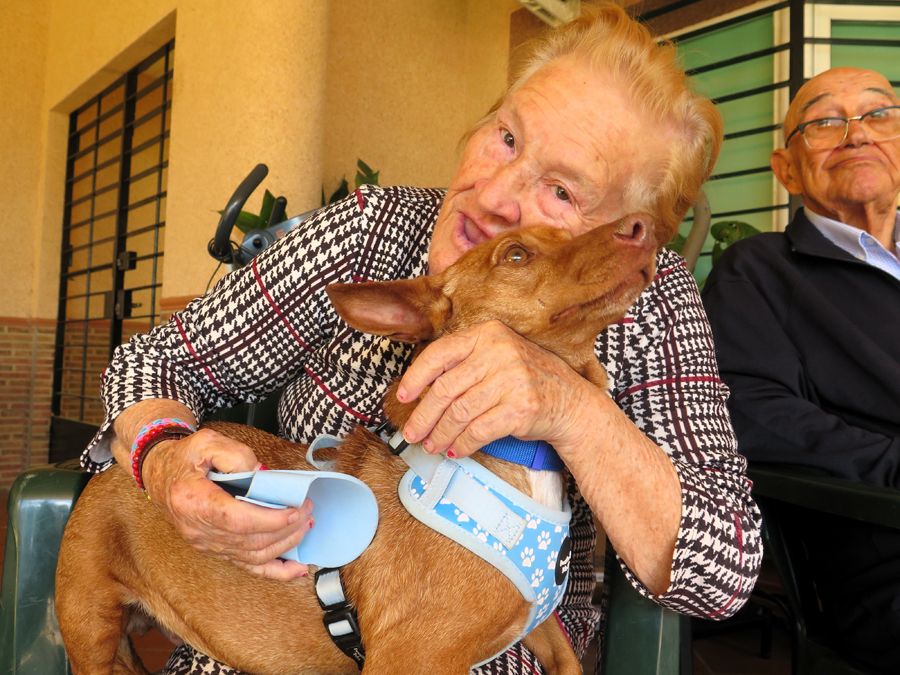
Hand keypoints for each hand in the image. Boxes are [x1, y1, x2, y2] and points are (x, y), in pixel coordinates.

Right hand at [141, 428, 313, 580]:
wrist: (161, 473)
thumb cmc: (184, 457)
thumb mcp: (207, 442)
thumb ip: (236, 456)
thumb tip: (262, 476)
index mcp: (194, 501)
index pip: (237, 520)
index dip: (270, 520)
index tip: (295, 510)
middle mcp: (199, 530)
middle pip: (250, 541)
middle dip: (286, 528)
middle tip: (307, 510)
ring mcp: (207, 544)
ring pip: (253, 556)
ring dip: (285, 544)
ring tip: (305, 525)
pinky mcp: (215, 550)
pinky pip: (247, 567)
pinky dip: (275, 572)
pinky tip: (297, 570)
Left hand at [396, 320, 591, 457]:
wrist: (571, 402)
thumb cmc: (526, 381)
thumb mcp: (498, 357)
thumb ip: (465, 365)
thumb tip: (420, 392)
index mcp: (488, 334)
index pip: (440, 354)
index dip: (416, 378)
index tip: (403, 397)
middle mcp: (499, 352)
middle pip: (445, 389)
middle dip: (423, 416)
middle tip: (411, 433)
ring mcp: (512, 379)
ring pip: (459, 413)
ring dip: (440, 434)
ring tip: (432, 446)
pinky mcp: (520, 408)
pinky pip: (478, 431)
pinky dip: (462, 444)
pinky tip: (455, 450)